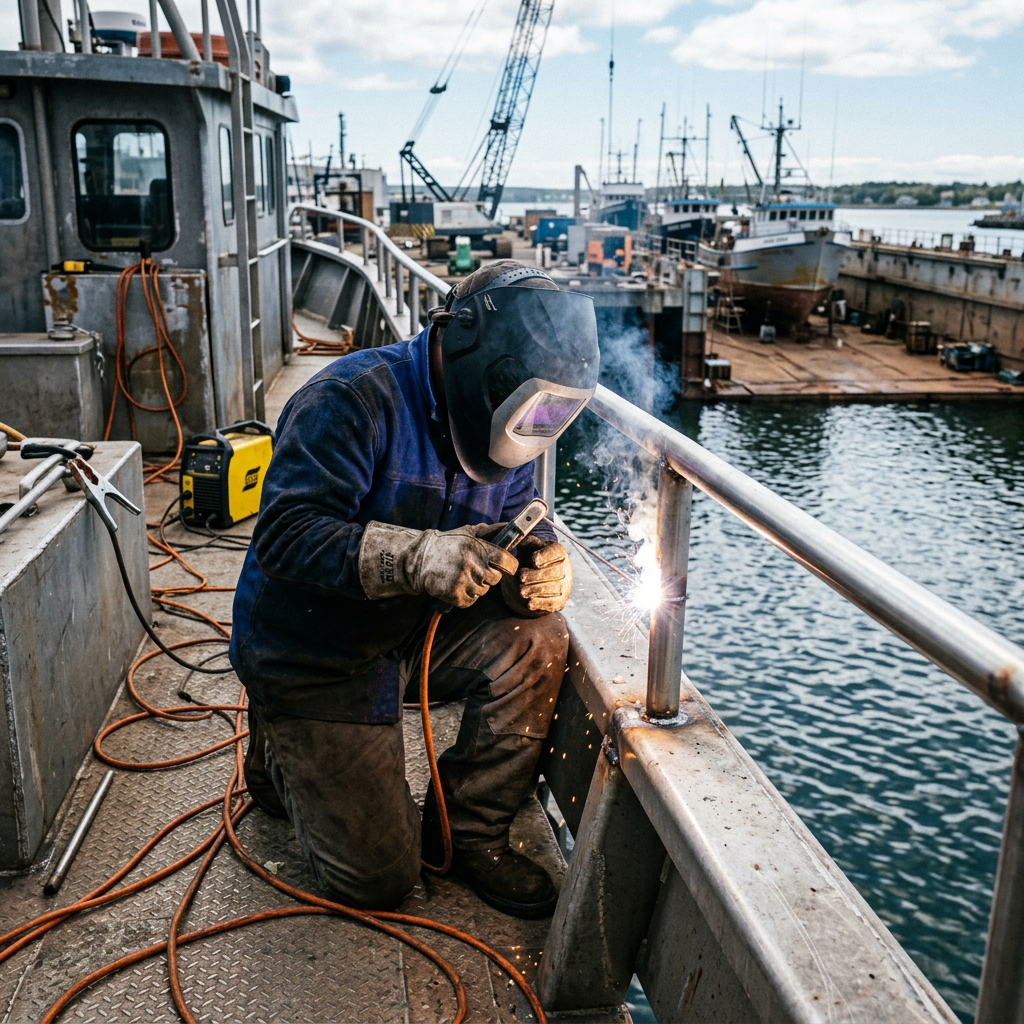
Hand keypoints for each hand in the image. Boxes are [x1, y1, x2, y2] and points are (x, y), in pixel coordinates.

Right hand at [359, 521, 517, 608]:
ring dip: (477, 586)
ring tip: (463, 576)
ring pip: (483, 591)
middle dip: (490, 575)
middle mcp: (471, 564)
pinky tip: (457, 585)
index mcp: (477, 548)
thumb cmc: (448, 544)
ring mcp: (462, 581)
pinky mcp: (454, 595)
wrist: (420, 559)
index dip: (509, 565)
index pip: (507, 562)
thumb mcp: (469, 532)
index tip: (505, 565)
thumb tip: (513, 529)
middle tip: (477, 569)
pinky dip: (467, 596)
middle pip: (496, 579)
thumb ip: (492, 531)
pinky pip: (471, 601)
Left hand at [500, 537, 572, 616]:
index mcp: (559, 552)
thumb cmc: (533, 559)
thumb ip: (526, 543)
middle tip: (521, 577)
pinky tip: (529, 603)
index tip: (534, 559)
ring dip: (537, 590)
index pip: (556, 552)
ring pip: (554, 589)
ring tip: (521, 591)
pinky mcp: (560, 601)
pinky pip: (553, 603)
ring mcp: (565, 586)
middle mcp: (565, 568)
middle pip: (556, 572)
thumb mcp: (530, 548)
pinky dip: (541, 604)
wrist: (539, 579)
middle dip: (537, 575)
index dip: (545, 556)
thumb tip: (521, 539)